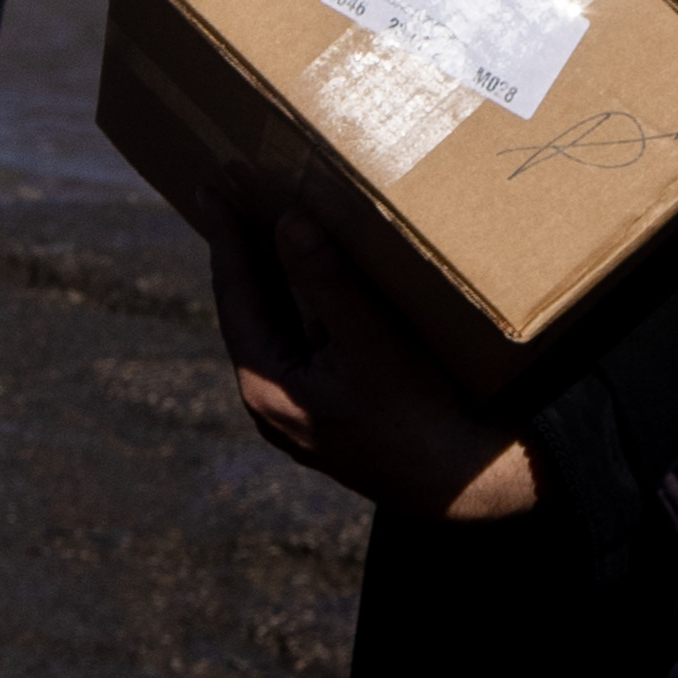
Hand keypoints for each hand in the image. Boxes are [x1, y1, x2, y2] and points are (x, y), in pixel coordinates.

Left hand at [201, 193, 536, 520]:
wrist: (465, 487)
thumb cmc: (419, 417)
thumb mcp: (373, 343)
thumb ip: (328, 283)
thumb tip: (288, 223)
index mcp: (265, 387)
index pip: (234, 296)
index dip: (226, 240)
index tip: (212, 190)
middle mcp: (270, 405)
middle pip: (248, 314)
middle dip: (244, 259)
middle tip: (233, 204)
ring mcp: (298, 415)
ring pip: (276, 332)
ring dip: (276, 283)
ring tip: (270, 233)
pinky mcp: (329, 417)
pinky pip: (305, 349)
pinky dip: (306, 310)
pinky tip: (322, 290)